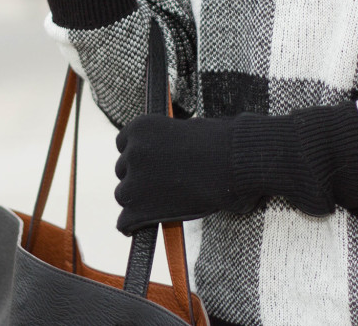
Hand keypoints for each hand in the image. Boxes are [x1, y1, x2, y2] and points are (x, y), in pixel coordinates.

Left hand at [114, 114, 258, 234]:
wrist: (233, 164)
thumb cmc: (221, 145)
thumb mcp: (185, 130)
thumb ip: (164, 143)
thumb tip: (159, 159)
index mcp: (140, 127)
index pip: (124, 144)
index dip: (140, 156)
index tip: (151, 165)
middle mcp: (132, 152)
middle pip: (123, 170)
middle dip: (139, 177)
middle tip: (161, 186)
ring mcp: (133, 181)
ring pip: (124, 196)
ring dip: (138, 200)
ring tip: (159, 205)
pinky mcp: (139, 210)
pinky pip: (124, 222)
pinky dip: (131, 226)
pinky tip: (139, 228)